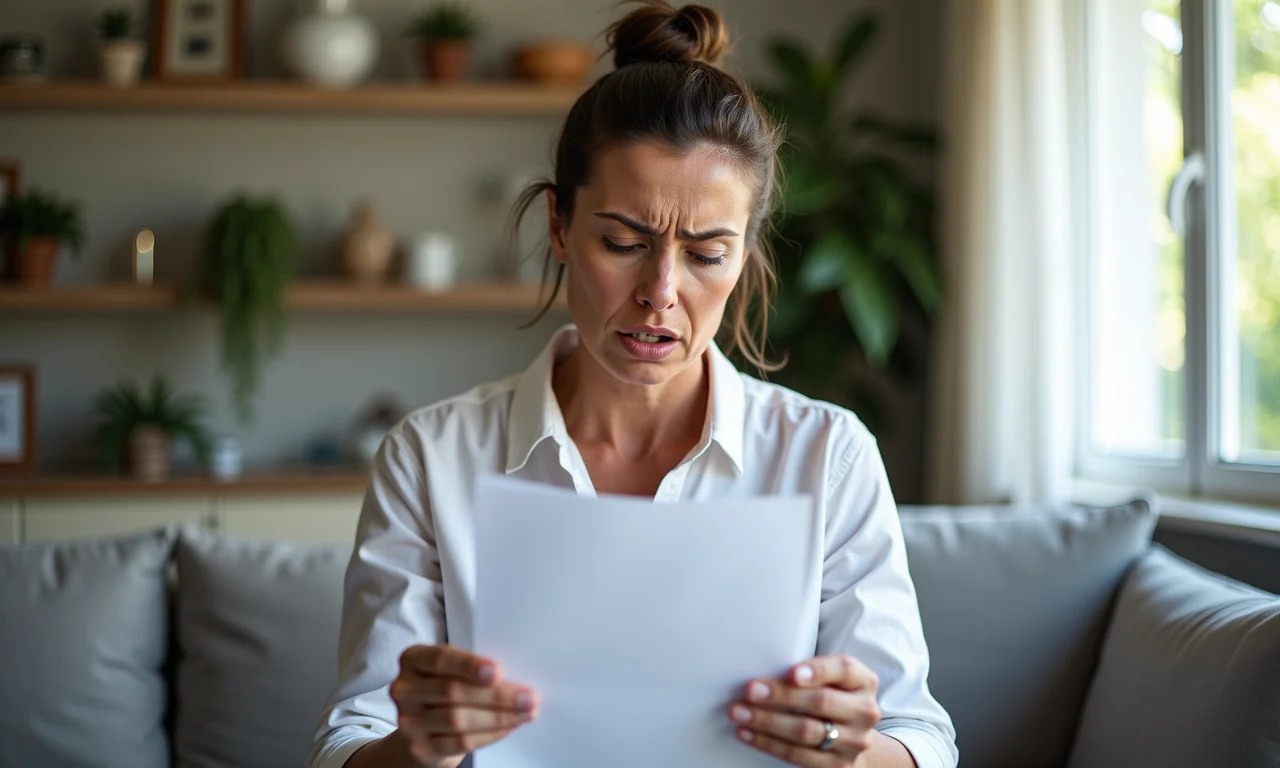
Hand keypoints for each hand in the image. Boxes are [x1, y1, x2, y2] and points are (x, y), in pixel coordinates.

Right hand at [390, 645, 538, 765]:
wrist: (423, 728)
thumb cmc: (445, 688)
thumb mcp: (452, 669)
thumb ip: (473, 668)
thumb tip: (515, 676)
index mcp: (413, 659)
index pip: (440, 658)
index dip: (469, 665)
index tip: (498, 671)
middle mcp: (405, 689)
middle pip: (453, 691)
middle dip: (497, 696)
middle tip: (529, 698)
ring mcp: (408, 720)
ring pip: (457, 719)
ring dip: (498, 717)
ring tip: (525, 713)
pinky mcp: (420, 747)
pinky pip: (459, 742)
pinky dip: (489, 735)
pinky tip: (508, 727)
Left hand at [728, 654, 880, 766]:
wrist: (849, 737)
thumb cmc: (831, 696)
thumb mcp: (831, 678)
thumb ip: (809, 671)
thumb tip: (764, 669)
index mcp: (863, 681)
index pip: (844, 669)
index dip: (818, 670)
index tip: (792, 672)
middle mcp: (864, 711)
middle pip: (821, 702)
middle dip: (781, 695)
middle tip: (750, 690)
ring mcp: (853, 741)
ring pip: (806, 731)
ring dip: (767, 721)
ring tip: (741, 712)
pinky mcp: (837, 765)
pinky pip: (797, 755)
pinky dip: (768, 743)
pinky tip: (748, 733)